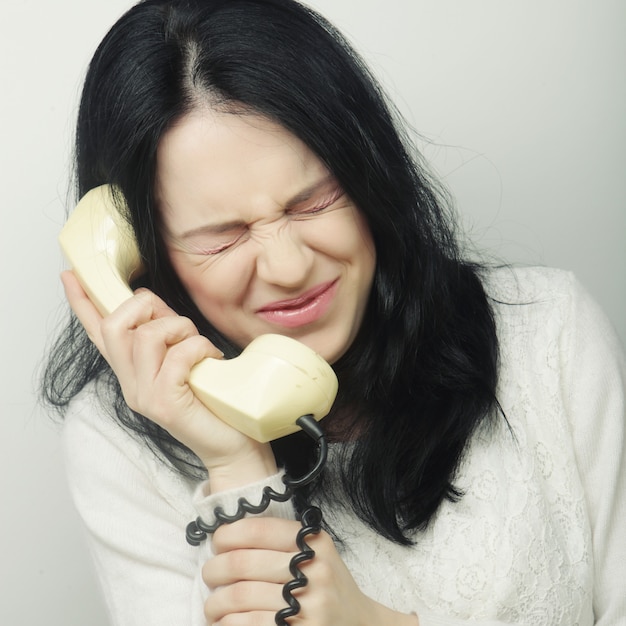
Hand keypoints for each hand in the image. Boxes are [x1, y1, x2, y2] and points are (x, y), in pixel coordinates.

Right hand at [61, 270, 276, 486]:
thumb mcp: (185, 359)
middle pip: (115, 326)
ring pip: (146, 336)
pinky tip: (211, 359)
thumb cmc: (214, 401)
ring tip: (200, 346)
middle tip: (178, 323)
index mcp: (132, 372)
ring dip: (181, 328)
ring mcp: (144, 396)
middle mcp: (131, 384)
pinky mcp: (163, 404)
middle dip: (147, 307)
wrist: (233, 447)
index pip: (98, 333)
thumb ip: (166, 334)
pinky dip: (198, 348)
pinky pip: (176, 357)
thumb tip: (154, 302)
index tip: (70, 275)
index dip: (83, 303)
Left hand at [202, 517, 419, 624]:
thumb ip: (283, 540)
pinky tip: (225, 622)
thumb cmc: (328, 585)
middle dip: (215, 569)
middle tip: (209, 574)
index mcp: (314, 543)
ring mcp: (308, 605)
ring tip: (212, 604)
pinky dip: (227, 624)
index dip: (228, 534)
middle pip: (243, 563)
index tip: (217, 542)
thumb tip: (229, 535)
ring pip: (240, 597)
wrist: (360, 623)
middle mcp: (313, 570)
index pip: (258, 529)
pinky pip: (248, 625)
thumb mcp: (316, 553)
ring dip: (216, 602)